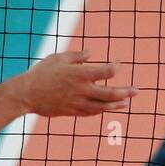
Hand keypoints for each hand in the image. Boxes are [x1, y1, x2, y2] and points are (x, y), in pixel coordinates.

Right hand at [14, 51, 136, 116]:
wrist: (27, 94)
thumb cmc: (41, 72)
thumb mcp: (58, 57)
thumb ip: (77, 56)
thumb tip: (92, 53)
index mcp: (79, 74)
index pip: (105, 72)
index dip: (115, 68)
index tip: (119, 65)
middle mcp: (82, 89)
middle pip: (109, 93)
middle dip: (125, 92)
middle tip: (137, 90)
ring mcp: (78, 102)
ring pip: (103, 105)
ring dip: (117, 104)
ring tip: (127, 102)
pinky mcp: (72, 111)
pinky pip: (91, 112)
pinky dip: (101, 110)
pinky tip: (107, 108)